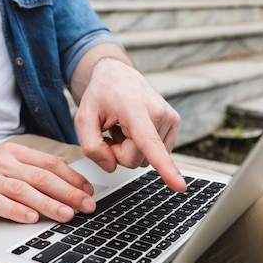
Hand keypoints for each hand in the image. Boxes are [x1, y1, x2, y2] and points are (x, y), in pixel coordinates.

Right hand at [0, 142, 95, 223]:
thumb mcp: (3, 163)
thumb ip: (30, 169)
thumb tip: (66, 180)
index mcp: (13, 152)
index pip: (49, 163)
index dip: (72, 177)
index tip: (89, 191)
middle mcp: (1, 162)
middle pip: (41, 177)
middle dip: (68, 192)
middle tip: (87, 206)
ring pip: (23, 190)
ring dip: (48, 203)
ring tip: (67, 215)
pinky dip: (16, 210)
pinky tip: (31, 218)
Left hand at [74, 57, 186, 191]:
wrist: (118, 75)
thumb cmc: (100, 95)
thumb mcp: (82, 119)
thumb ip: (91, 147)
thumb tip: (111, 167)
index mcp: (136, 110)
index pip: (150, 144)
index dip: (165, 168)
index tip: (180, 186)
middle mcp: (159, 113)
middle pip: (135, 160)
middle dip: (118, 152)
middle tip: (111, 130)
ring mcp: (170, 118)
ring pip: (145, 159)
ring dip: (129, 148)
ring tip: (123, 126)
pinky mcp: (174, 123)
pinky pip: (154, 153)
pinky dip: (140, 146)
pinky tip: (134, 128)